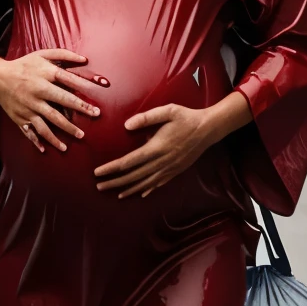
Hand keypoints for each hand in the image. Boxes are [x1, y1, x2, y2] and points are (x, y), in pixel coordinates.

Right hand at [0, 49, 109, 152]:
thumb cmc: (24, 66)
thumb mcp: (41, 55)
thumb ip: (63, 55)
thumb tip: (85, 59)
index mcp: (44, 75)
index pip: (68, 81)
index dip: (84, 88)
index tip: (96, 92)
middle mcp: (37, 92)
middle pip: (61, 103)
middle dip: (79, 110)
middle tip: (95, 115)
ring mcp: (28, 107)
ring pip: (47, 122)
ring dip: (63, 131)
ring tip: (78, 136)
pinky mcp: (20, 118)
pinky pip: (29, 132)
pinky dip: (36, 141)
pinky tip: (45, 149)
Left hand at [94, 95, 249, 198]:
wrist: (209, 129)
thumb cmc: (186, 117)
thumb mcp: (167, 111)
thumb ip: (146, 118)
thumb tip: (126, 126)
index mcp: (156, 148)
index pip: (128, 162)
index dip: (111, 168)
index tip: (97, 172)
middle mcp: (162, 162)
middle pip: (133, 176)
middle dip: (115, 182)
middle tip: (98, 187)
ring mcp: (170, 168)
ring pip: (145, 183)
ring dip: (129, 189)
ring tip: (115, 194)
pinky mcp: (176, 170)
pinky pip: (159, 183)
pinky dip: (148, 189)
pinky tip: (140, 194)